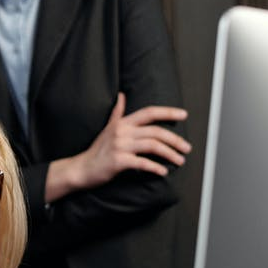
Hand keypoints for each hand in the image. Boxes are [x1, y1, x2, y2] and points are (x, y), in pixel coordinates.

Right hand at [47, 92, 190, 201]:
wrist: (81, 169)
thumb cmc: (97, 150)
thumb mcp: (107, 128)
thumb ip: (117, 113)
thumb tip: (122, 95)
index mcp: (122, 123)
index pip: (149, 112)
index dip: (167, 112)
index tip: (184, 115)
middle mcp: (122, 132)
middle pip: (156, 132)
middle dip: (175, 140)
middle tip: (187, 148)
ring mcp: (120, 146)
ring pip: (153, 146)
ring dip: (170, 154)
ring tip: (180, 161)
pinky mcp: (119, 161)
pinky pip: (143, 163)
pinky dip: (155, 168)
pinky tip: (163, 172)